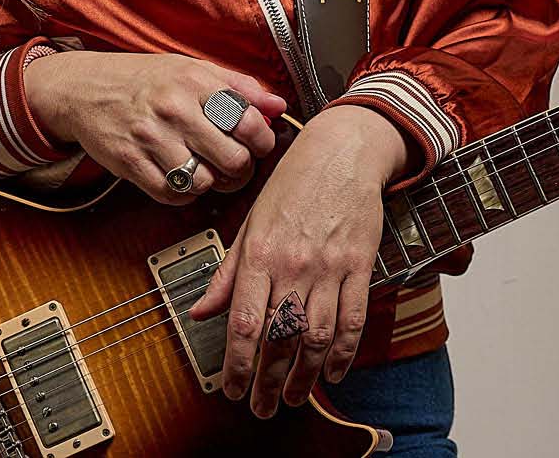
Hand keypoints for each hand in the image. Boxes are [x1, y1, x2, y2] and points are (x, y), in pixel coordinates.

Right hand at [23, 51, 285, 203]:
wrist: (84, 87)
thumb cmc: (145, 79)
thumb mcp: (195, 69)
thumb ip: (240, 87)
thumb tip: (277, 106)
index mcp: (196, 82)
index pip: (248, 122)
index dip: (263, 141)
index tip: (259, 146)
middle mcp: (174, 109)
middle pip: (232, 158)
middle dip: (242, 169)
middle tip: (237, 166)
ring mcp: (150, 137)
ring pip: (203, 181)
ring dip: (211, 183)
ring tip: (208, 171)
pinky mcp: (129, 162)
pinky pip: (170, 193)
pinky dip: (183, 193)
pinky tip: (183, 178)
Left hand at [190, 105, 409, 415]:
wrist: (343, 151)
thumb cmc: (293, 184)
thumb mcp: (250, 224)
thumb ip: (227, 273)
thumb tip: (199, 312)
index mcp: (260, 255)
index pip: (244, 324)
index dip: (238, 366)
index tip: (233, 390)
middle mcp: (293, 265)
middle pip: (280, 338)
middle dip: (269, 381)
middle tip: (262, 407)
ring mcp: (330, 267)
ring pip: (317, 336)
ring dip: (306, 375)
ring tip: (294, 396)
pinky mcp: (360, 265)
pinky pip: (353, 318)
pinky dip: (344, 351)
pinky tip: (334, 371)